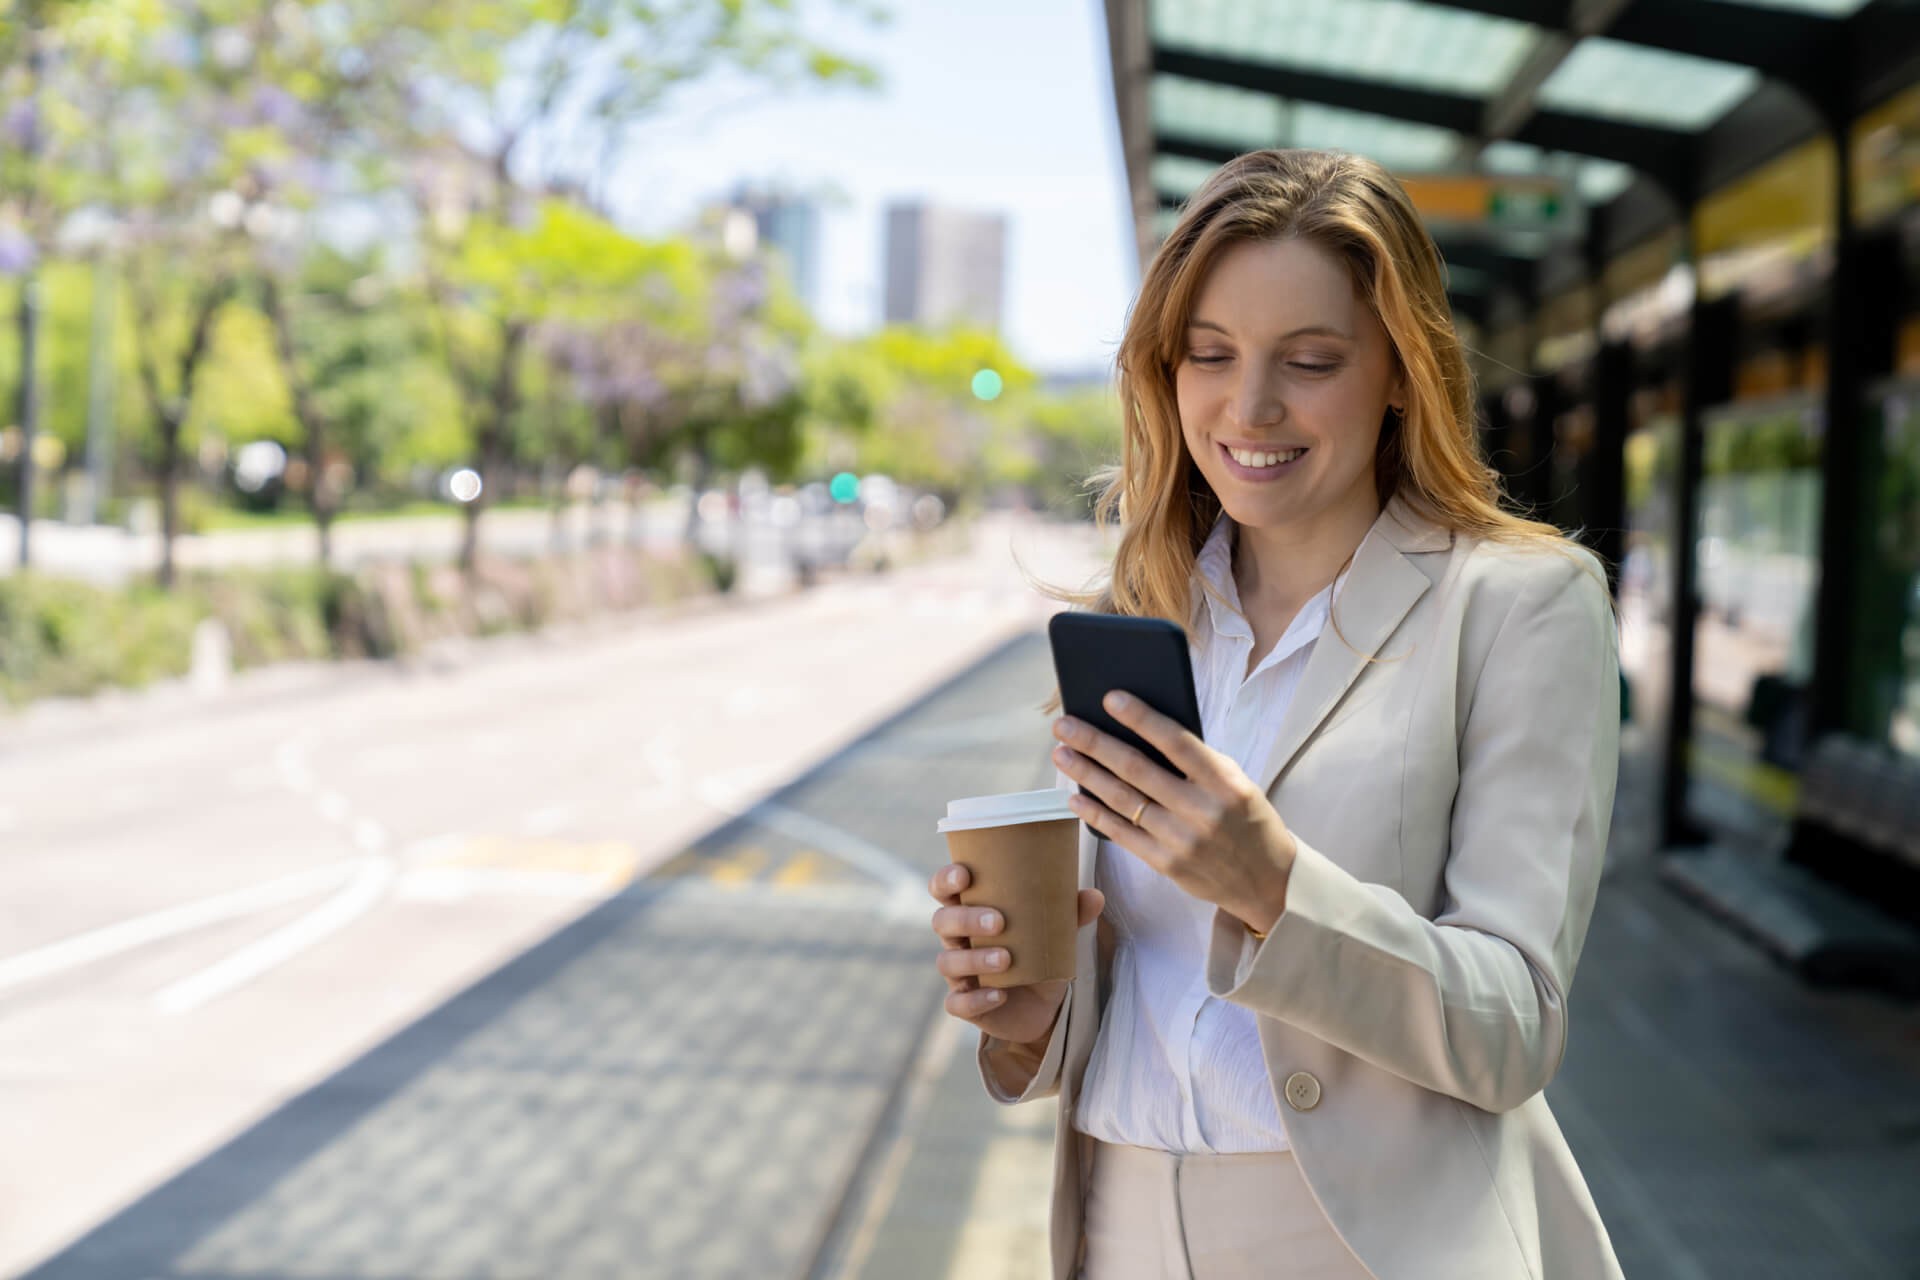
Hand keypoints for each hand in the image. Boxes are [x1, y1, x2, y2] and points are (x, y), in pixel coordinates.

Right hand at [928, 862, 1103, 1047]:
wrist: (1046, 1005)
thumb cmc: (1041, 954)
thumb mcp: (1056, 933)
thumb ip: (1072, 914)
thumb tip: (1095, 896)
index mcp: (971, 911)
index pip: (944, 890)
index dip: (946, 880)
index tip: (965, 876)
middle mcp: (958, 940)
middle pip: (944, 922)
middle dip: (966, 919)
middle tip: (999, 922)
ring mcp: (958, 974)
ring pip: (949, 962)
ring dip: (974, 959)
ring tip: (1006, 959)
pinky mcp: (966, 1005)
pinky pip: (958, 1003)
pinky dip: (977, 999)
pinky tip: (1000, 995)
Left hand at [1052, 690, 1295, 933]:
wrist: (1268, 881)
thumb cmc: (1248, 822)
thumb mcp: (1237, 784)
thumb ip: (1197, 763)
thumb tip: (1143, 733)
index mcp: (1224, 781)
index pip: (1176, 741)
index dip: (1140, 717)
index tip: (1109, 698)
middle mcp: (1202, 809)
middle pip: (1136, 768)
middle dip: (1094, 742)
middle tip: (1064, 725)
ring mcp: (1181, 839)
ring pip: (1122, 799)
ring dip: (1086, 774)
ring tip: (1062, 753)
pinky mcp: (1166, 864)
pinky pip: (1122, 833)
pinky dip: (1094, 813)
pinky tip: (1075, 797)